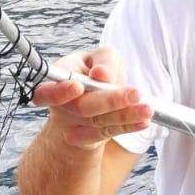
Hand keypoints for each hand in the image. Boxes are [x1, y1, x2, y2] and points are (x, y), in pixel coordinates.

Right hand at [33, 45, 152, 150]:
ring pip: (99, 121)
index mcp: (56, 81)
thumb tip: (102, 75)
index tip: (77, 87)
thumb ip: (104, 61)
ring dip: (126, 115)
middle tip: (135, 93)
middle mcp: (61, 106)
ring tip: (147, 108)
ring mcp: (74, 125)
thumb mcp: (101, 57)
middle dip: (109, 100)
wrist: (93, 102)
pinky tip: (143, 121)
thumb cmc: (96, 70)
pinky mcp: (90, 138)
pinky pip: (109, 132)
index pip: (47, 91)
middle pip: (82, 107)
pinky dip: (129, 126)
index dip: (59, 91)